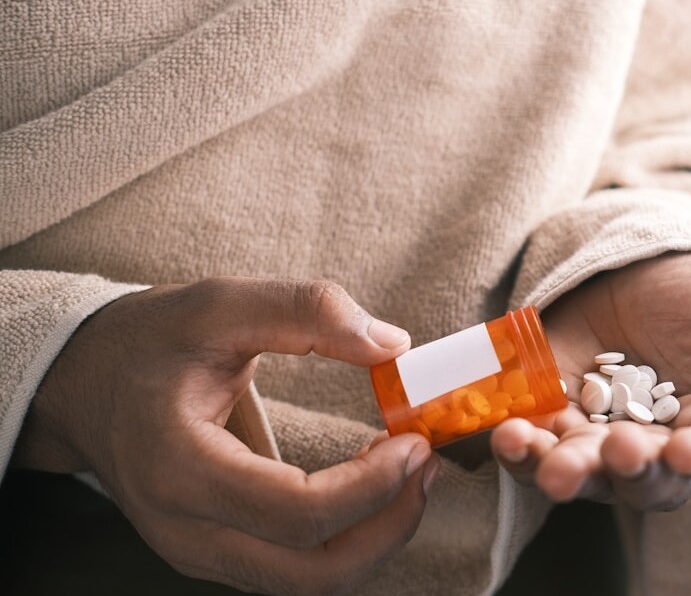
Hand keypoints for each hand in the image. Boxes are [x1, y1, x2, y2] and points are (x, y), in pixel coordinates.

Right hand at [13, 278, 437, 595]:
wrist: (83, 382)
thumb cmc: (147, 343)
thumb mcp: (219, 304)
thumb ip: (306, 312)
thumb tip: (391, 344)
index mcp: (180, 469)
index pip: (297, 513)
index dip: (372, 486)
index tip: (415, 441)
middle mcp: (185, 530)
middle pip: (311, 572)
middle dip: (388, 525)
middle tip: (426, 464)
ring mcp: (198, 551)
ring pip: (308, 583)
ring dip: (374, 537)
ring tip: (408, 473)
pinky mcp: (216, 551)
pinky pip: (294, 569)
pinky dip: (346, 537)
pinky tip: (370, 484)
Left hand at [491, 252, 690, 510]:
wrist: (646, 271)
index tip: (684, 453)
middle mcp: (667, 452)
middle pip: (648, 481)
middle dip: (628, 471)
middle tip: (613, 452)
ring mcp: (607, 441)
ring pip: (586, 474)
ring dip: (563, 471)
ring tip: (541, 457)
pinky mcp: (558, 422)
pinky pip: (538, 447)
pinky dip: (520, 448)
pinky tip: (506, 434)